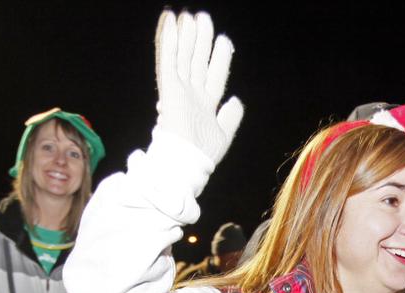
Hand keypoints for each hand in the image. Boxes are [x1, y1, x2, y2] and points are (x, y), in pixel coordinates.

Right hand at [154, 10, 243, 165]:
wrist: (184, 165)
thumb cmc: (202, 156)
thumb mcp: (223, 134)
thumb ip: (231, 116)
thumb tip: (236, 99)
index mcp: (206, 105)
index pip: (214, 75)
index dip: (220, 57)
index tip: (224, 40)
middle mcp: (192, 95)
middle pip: (197, 60)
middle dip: (201, 40)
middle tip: (204, 18)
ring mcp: (179, 91)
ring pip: (183, 56)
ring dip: (185, 35)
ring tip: (187, 15)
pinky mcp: (168, 89)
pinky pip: (167, 61)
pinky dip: (167, 41)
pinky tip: (169, 23)